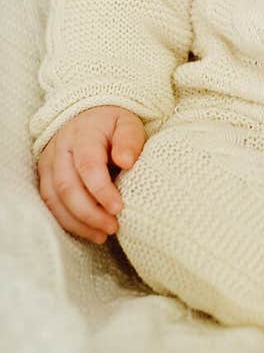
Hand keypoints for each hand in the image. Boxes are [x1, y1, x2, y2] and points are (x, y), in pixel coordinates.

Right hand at [36, 105, 145, 244]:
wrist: (88, 118)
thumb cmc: (112, 125)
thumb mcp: (127, 124)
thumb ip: (129, 140)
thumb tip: (126, 162)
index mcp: (82, 134)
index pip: (88, 165)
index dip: (101, 190)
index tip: (119, 208)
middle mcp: (60, 150)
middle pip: (67, 187)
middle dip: (89, 212)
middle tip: (112, 227)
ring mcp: (48, 165)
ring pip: (54, 199)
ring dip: (78, 222)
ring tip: (103, 235)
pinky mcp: (45, 178)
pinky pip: (50, 205)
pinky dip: (68, 222)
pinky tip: (89, 231)